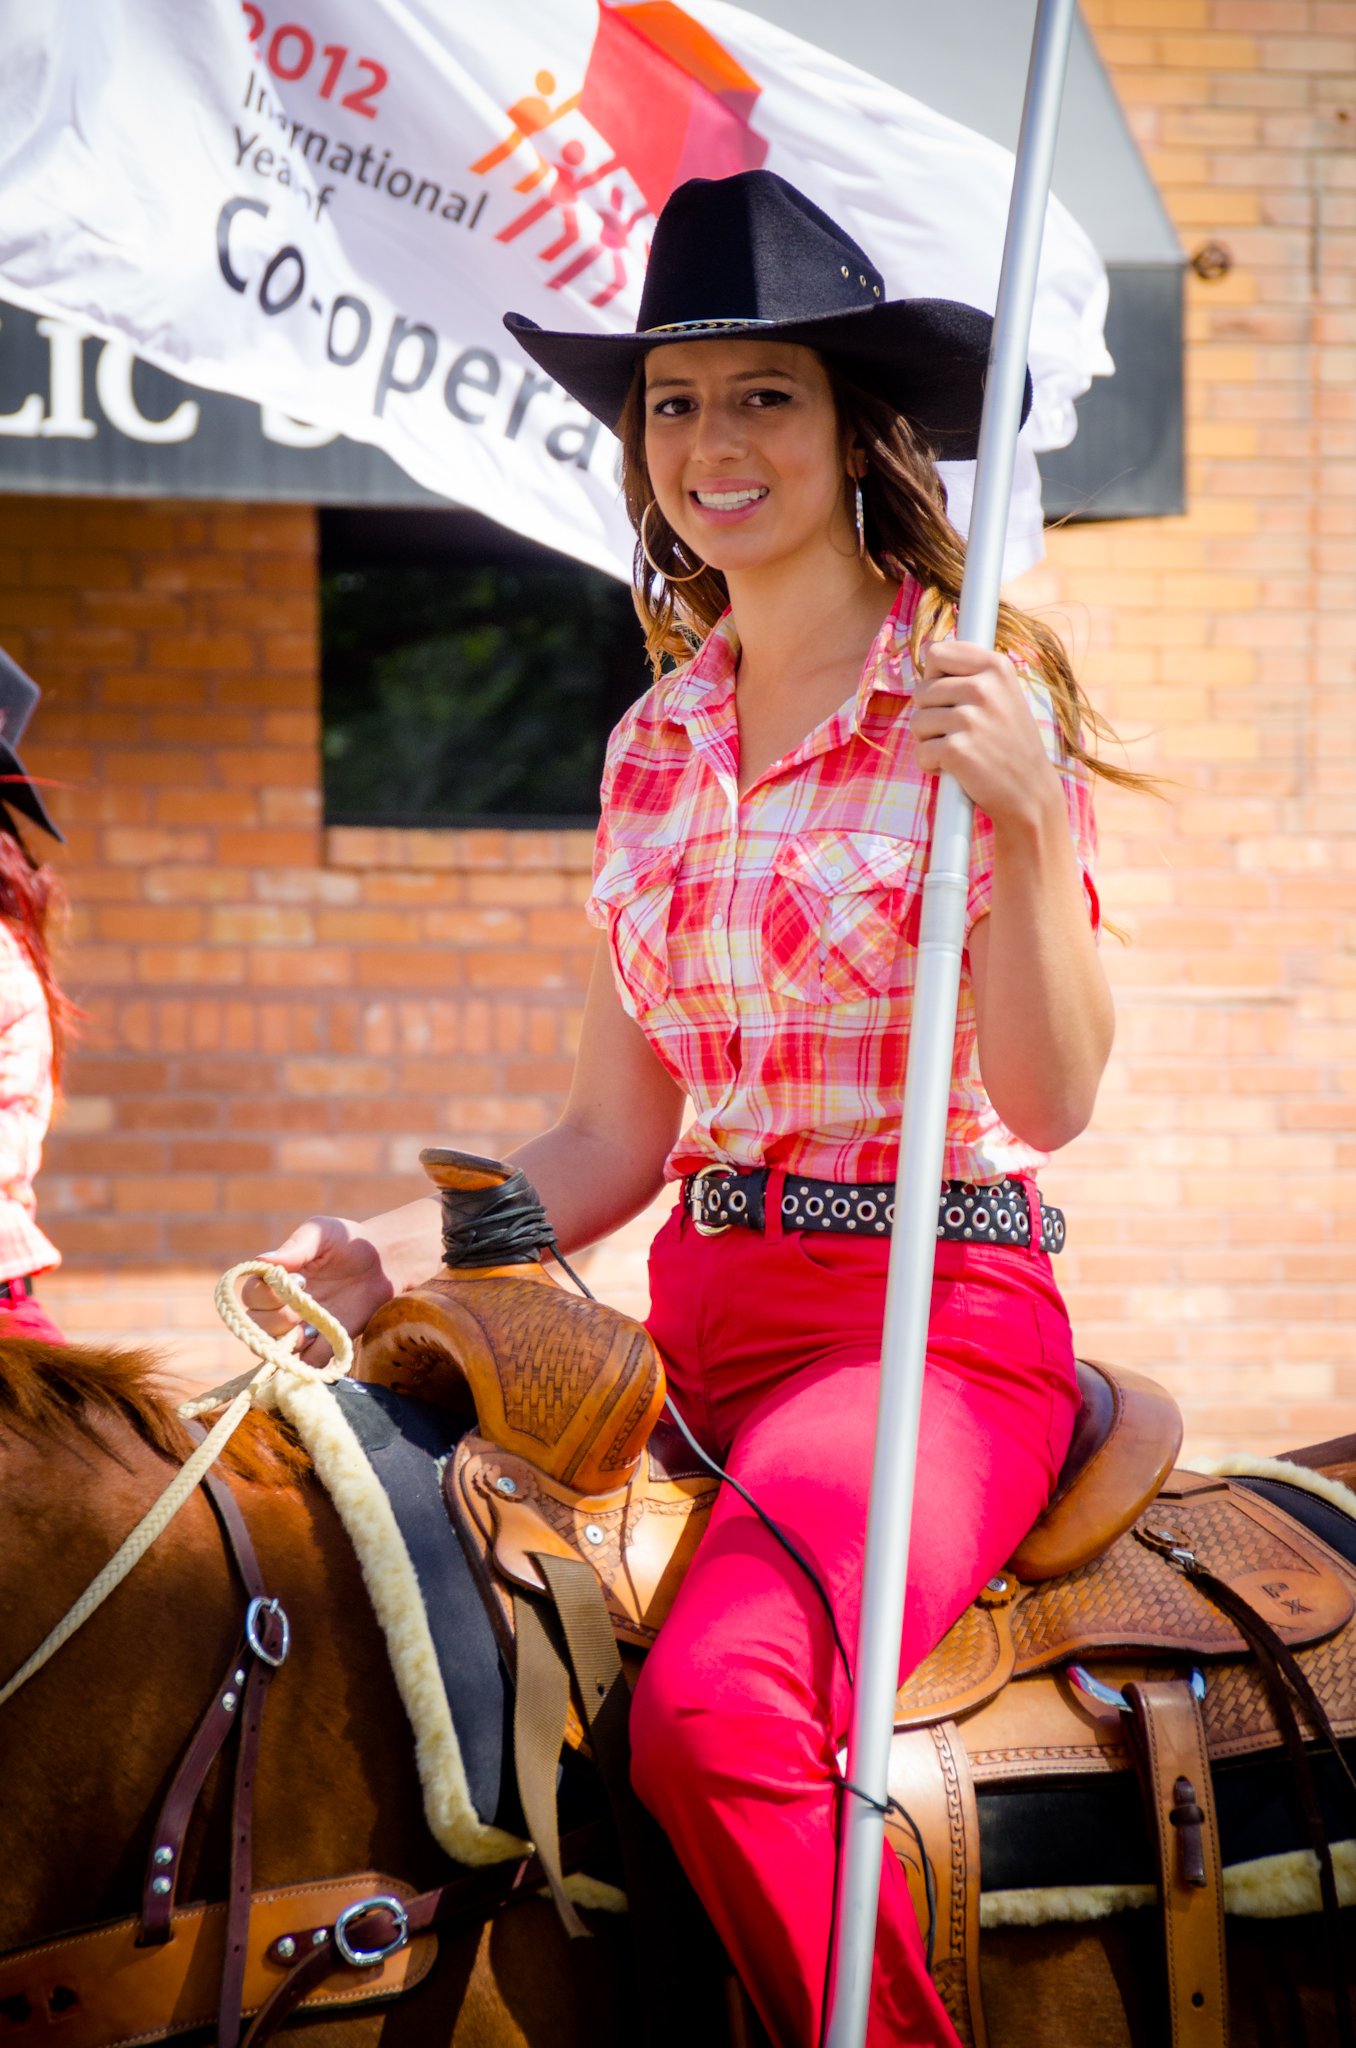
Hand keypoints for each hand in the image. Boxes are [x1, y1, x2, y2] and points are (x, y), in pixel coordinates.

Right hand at [242, 1215, 394, 1365]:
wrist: (384, 1261)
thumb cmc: (346, 1240)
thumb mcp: (321, 1233)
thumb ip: (295, 1247)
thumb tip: (263, 1261)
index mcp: (274, 1279)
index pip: (251, 1296)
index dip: (266, 1294)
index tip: (299, 1279)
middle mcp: (281, 1306)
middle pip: (256, 1326)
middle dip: (278, 1318)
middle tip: (307, 1302)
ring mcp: (301, 1327)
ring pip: (276, 1349)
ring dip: (292, 1340)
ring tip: (317, 1322)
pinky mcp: (324, 1344)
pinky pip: (308, 1363)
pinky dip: (313, 1359)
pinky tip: (329, 1338)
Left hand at [912, 639, 1060, 829]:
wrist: (1031, 791)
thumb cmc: (1009, 742)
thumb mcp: (1003, 693)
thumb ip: (970, 671)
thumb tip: (928, 650)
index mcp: (996, 666)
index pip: (936, 652)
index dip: (935, 678)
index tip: (952, 698)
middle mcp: (984, 687)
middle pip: (921, 690)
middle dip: (932, 715)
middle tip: (960, 733)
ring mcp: (970, 719)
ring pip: (917, 721)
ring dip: (930, 741)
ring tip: (960, 750)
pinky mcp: (957, 750)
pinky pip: (920, 752)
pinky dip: (931, 766)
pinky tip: (955, 769)